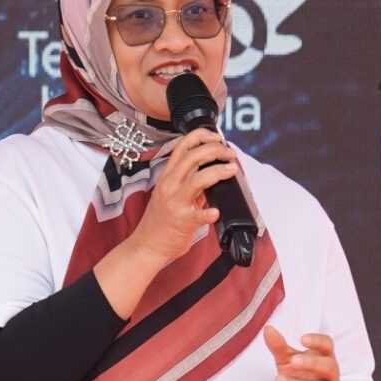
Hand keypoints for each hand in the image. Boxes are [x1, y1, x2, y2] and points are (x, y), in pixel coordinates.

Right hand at [129, 128, 236, 263]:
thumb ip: (189, 180)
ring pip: (197, 179)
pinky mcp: (182, 221)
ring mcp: (175, 202)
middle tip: (230, 154)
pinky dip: (208, 213)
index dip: (202, 136)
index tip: (218, 137)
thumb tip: (213, 168)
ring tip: (232, 169)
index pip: (183, 146)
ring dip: (218, 171)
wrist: (148, 244)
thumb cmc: (161, 220)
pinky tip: (216, 212)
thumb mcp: (171, 193)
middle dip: (215, 150)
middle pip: (192, 157)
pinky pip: (197, 215)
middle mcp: (169, 185)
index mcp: (168, 176)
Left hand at [263, 324, 340, 380]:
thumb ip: (278, 346)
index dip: (318, 340)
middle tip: (293, 361)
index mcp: (323, 356)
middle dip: (311, 363)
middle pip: (329, 365)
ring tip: (279, 379)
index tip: (302, 339)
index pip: (327, 345)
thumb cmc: (301, 376)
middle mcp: (331, 373)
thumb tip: (267, 329)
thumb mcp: (288, 360)